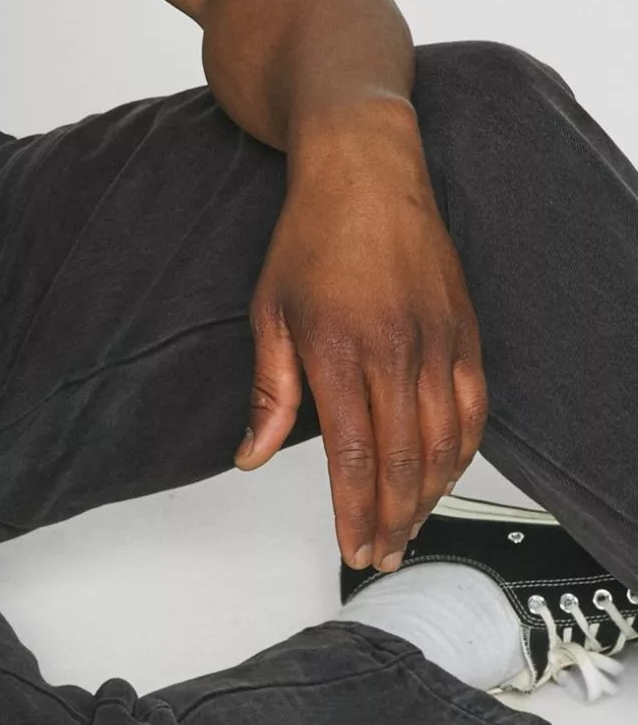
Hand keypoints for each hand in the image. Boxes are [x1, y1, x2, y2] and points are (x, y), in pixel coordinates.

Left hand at [232, 123, 489, 572]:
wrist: (364, 171)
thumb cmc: (310, 236)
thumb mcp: (269, 311)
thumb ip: (268, 391)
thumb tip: (252, 456)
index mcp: (338, 348)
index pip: (352, 454)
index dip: (354, 510)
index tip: (352, 546)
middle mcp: (395, 349)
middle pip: (402, 459)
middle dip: (391, 518)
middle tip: (380, 554)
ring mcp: (438, 340)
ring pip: (445, 442)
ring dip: (427, 496)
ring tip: (407, 529)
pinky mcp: (465, 330)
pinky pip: (474, 407)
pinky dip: (463, 452)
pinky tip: (444, 477)